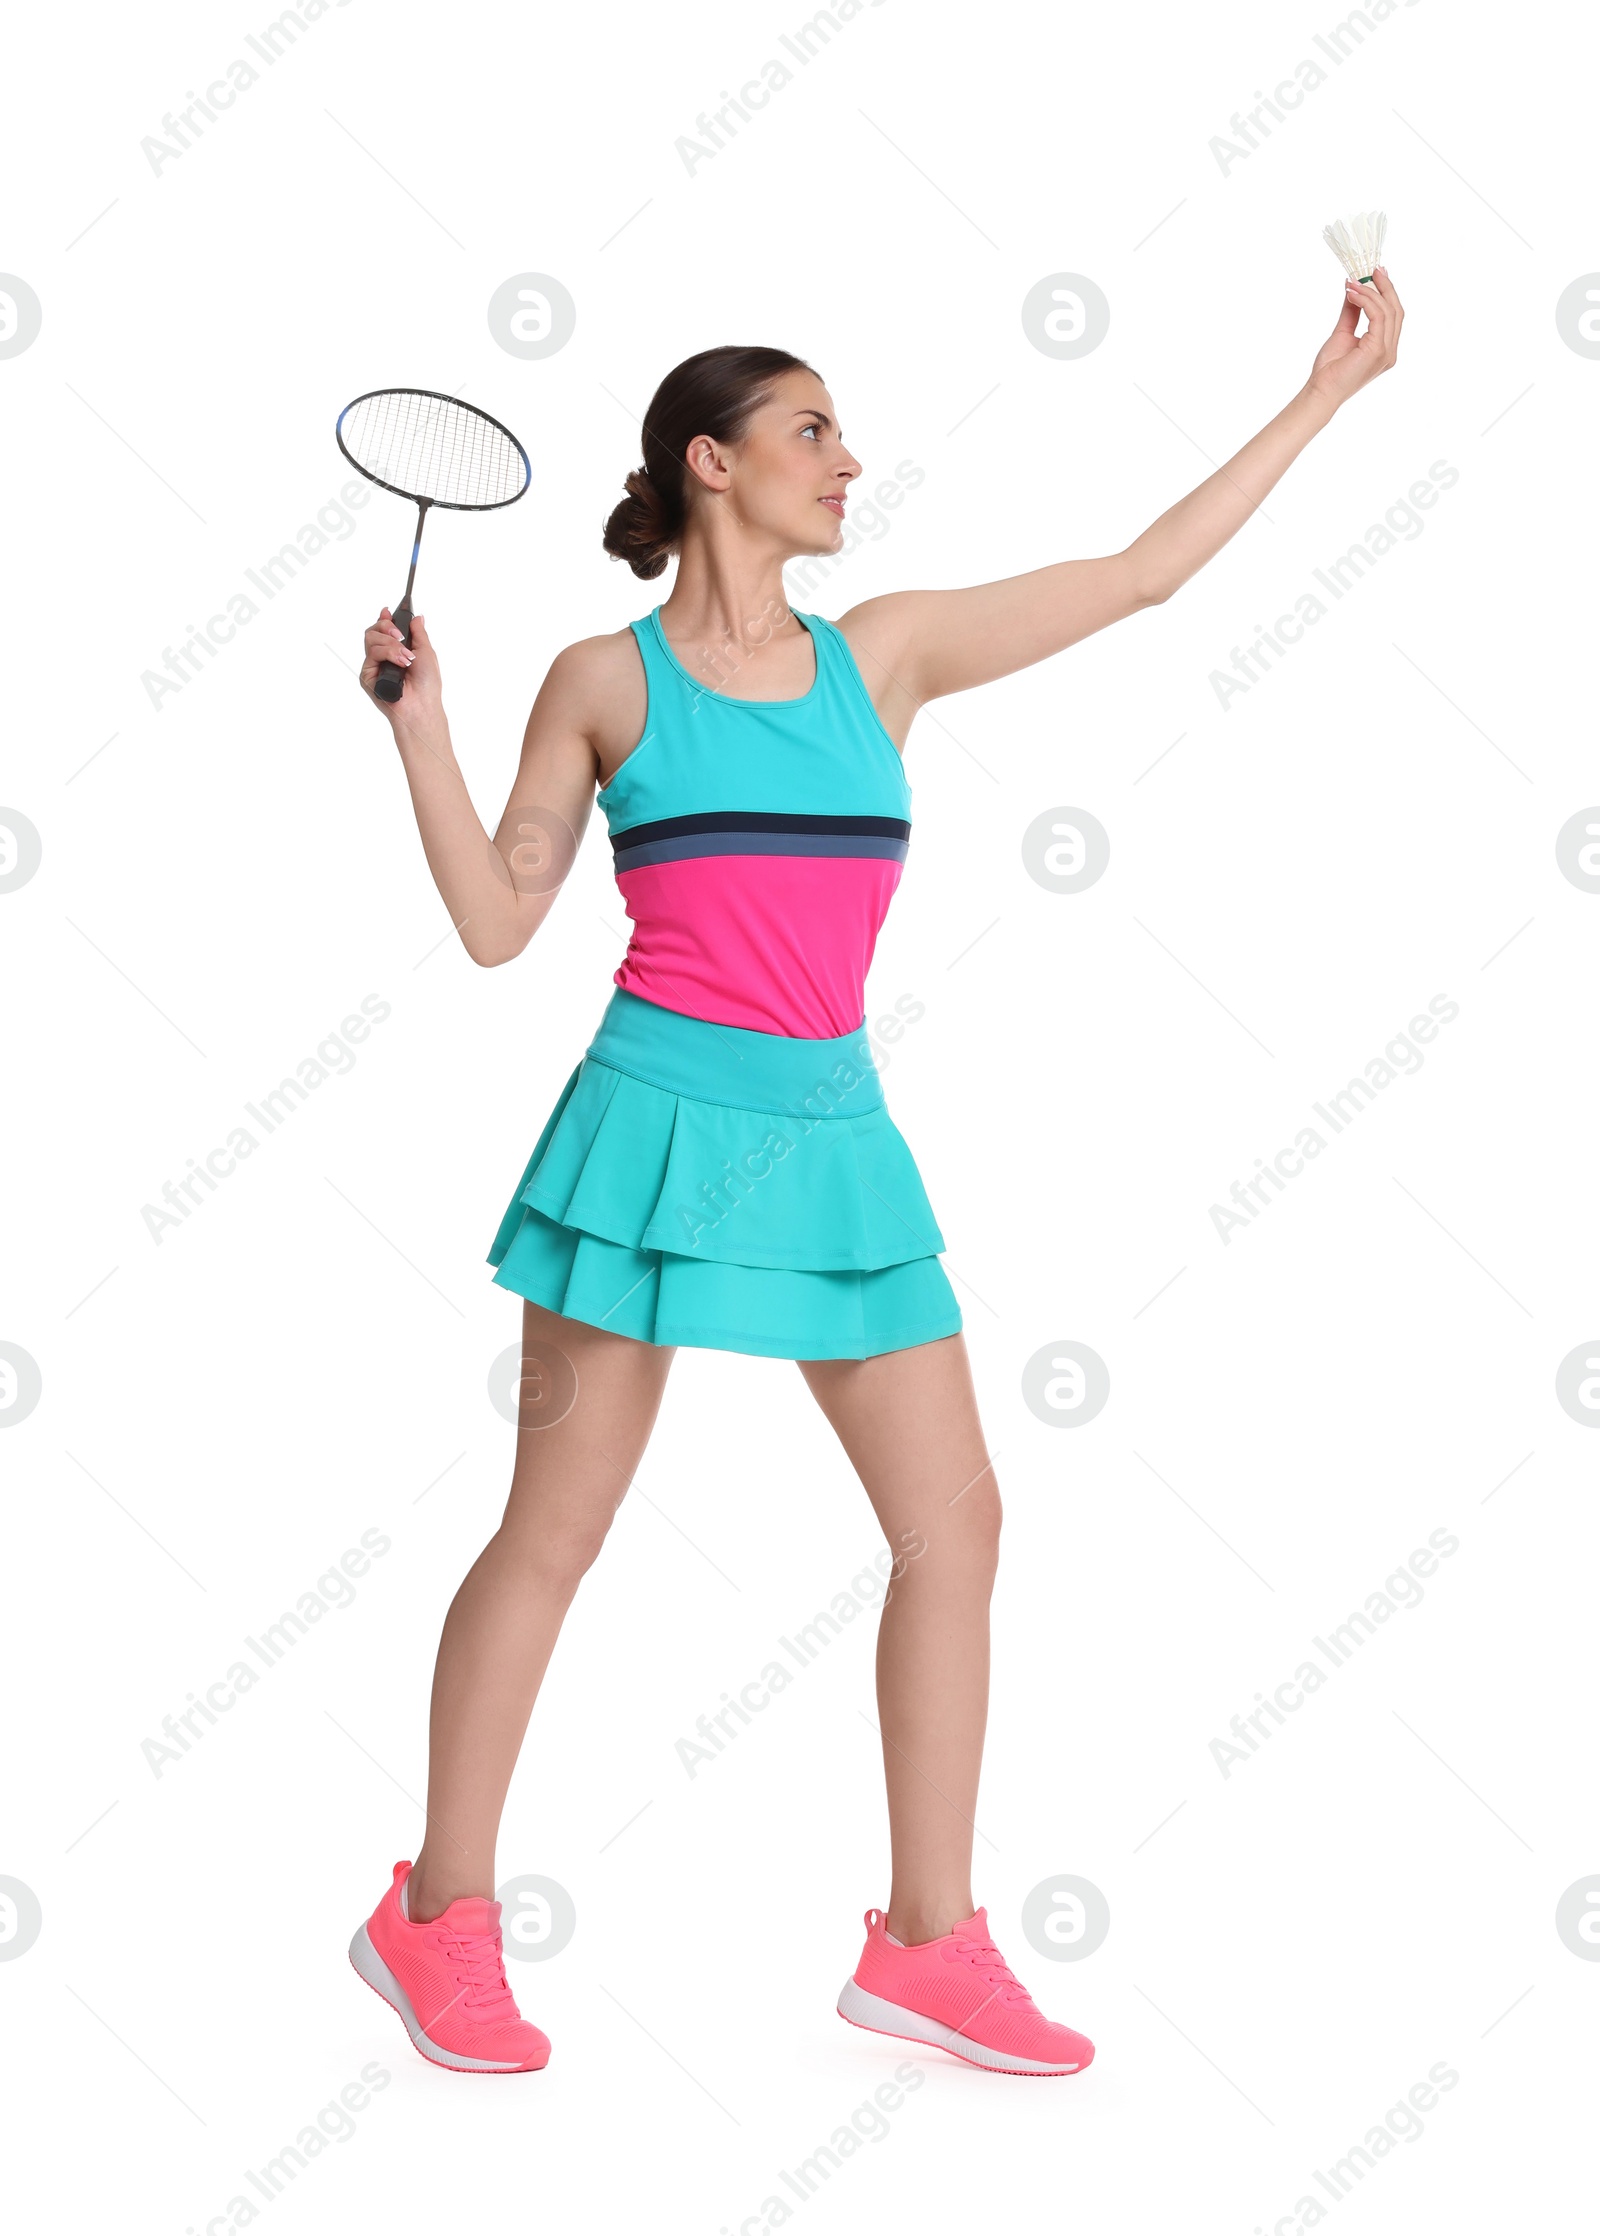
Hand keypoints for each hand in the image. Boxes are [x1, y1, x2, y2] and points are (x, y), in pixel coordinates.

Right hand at [360, 607, 444, 733]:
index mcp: (396, 651)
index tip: (388, 611)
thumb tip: (417, 617)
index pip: (384, 630)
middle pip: (373, 630)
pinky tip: (400, 664)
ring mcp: (374, 666)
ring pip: (371, 638)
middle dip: (387, 627)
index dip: (384, 619)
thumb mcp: (426, 652)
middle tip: (401, 637)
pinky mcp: (367, 675)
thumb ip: (418, 633)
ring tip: (406, 658)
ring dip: (391, 644)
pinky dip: (388, 654)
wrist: (421, 705)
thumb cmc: (427, 685)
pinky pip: (372, 653)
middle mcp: (383, 658)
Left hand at [1306, 266, 1403, 410]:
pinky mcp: (1378, 350)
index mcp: (1385, 348)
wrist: (1321, 391)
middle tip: (1372, 270)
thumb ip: (1352, 312)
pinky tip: (1352, 295)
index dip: (1387, 292)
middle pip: (1396, 310)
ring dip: (1370, 292)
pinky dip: (1366, 301)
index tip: (1375, 274)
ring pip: (1387, 310)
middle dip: (1385, 287)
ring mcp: (1386, 352)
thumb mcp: (1343, 332)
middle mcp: (1390, 350)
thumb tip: (1354, 289)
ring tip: (1352, 284)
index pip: (1393, 314)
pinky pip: (1378, 316)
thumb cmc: (1329, 369)